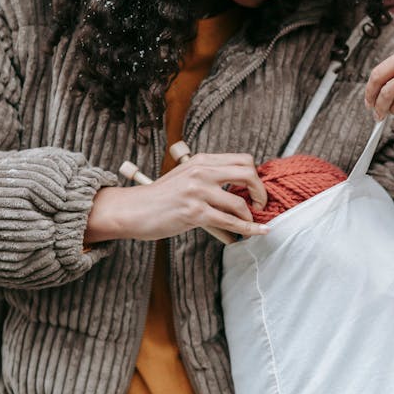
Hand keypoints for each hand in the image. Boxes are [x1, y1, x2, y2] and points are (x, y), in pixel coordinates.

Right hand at [85, 153, 268, 242]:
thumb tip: (239, 194)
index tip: (257, 190)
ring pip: (240, 203)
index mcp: (201, 161)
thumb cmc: (159, 198)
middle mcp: (201, 172)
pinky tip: (256, 233)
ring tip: (253, 225)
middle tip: (261, 205)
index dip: (256, 176)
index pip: (243, 160)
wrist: (132, 210)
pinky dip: (247, 229)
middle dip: (261, 192)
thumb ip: (209, 180)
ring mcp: (198, 191)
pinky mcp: (194, 212)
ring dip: (251, 218)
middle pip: (248, 174)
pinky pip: (229, 222)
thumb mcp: (185, 178)